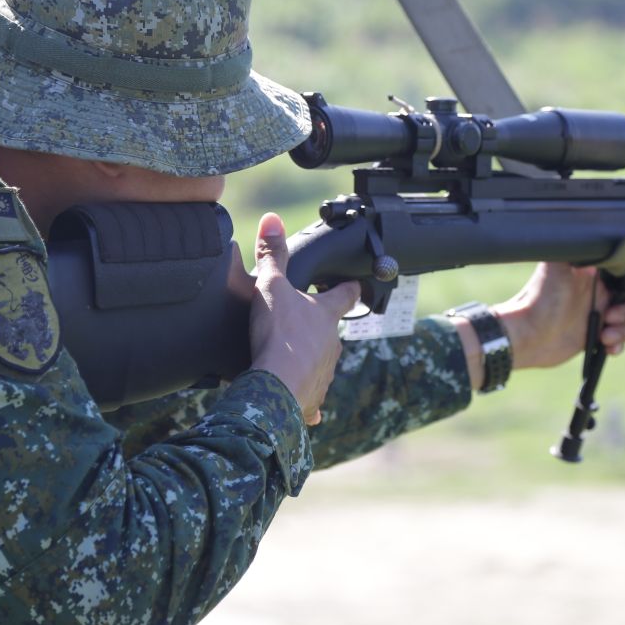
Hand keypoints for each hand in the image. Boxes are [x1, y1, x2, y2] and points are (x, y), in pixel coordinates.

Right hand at [248, 213, 359, 424]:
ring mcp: (325, 371)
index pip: (346, 294)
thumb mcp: (271, 286)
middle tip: (302, 324)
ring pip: (322, 363)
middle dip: (319, 328)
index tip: (353, 285)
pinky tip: (302, 405)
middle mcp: (332, 343)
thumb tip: (272, 219)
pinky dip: (306, 398)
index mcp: (326, 314)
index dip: (349, 287)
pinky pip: (311, 397)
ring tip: (291, 360)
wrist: (277, 385)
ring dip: (310, 361)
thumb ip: (272, 254)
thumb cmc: (279, 334)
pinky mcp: (313, 397)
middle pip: (332, 331)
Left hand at [454, 264, 624, 390]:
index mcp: (593, 276)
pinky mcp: (593, 336)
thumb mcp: (557, 264)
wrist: (526, 333)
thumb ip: (577, 248)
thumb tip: (590, 229)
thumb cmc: (538, 298)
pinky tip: (608, 346)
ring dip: (624, 330)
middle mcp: (597, 294)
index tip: (623, 296)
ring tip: (606, 335)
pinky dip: (618, 345)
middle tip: (611, 317)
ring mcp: (595, 315)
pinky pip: (617, 341)